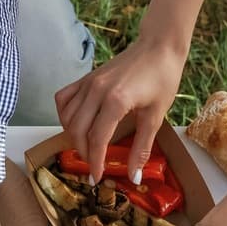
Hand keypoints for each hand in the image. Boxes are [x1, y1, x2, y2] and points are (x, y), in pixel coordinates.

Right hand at [54, 38, 185, 183]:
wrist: (159, 47)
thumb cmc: (162, 79)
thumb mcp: (155, 117)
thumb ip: (142, 148)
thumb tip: (134, 177)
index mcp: (116, 101)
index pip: (97, 140)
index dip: (95, 162)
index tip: (97, 177)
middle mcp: (97, 91)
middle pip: (78, 131)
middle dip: (84, 153)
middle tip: (94, 165)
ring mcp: (89, 82)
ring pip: (68, 117)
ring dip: (73, 136)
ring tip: (87, 147)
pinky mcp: (86, 78)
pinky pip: (64, 98)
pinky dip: (65, 114)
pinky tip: (76, 124)